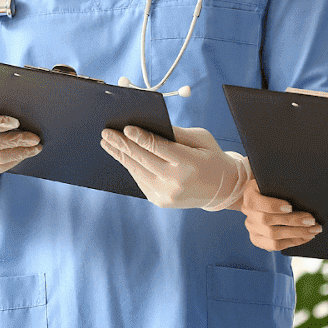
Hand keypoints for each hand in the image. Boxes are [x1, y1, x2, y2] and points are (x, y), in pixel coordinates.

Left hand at [99, 125, 249, 209]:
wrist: (221, 188)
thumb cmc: (210, 156)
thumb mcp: (200, 138)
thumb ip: (176, 133)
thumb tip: (147, 125)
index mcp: (190, 163)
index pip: (160, 148)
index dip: (140, 138)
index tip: (125, 128)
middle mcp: (177, 182)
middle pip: (144, 159)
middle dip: (123, 145)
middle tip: (106, 133)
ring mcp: (167, 195)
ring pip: (138, 171)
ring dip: (121, 156)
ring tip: (107, 143)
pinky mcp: (161, 202)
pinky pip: (141, 180)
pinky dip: (131, 167)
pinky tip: (122, 156)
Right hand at [240, 174, 322, 251]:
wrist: (265, 198)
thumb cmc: (275, 188)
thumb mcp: (275, 182)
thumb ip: (283, 186)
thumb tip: (303, 191)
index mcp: (249, 195)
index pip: (257, 202)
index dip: (273, 206)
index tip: (290, 206)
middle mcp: (248, 213)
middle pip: (267, 220)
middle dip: (292, 221)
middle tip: (311, 220)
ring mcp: (252, 228)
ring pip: (273, 236)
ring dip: (297, 234)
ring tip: (313, 230)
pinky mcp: (257, 239)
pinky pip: (275, 246)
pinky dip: (293, 242)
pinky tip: (306, 237)